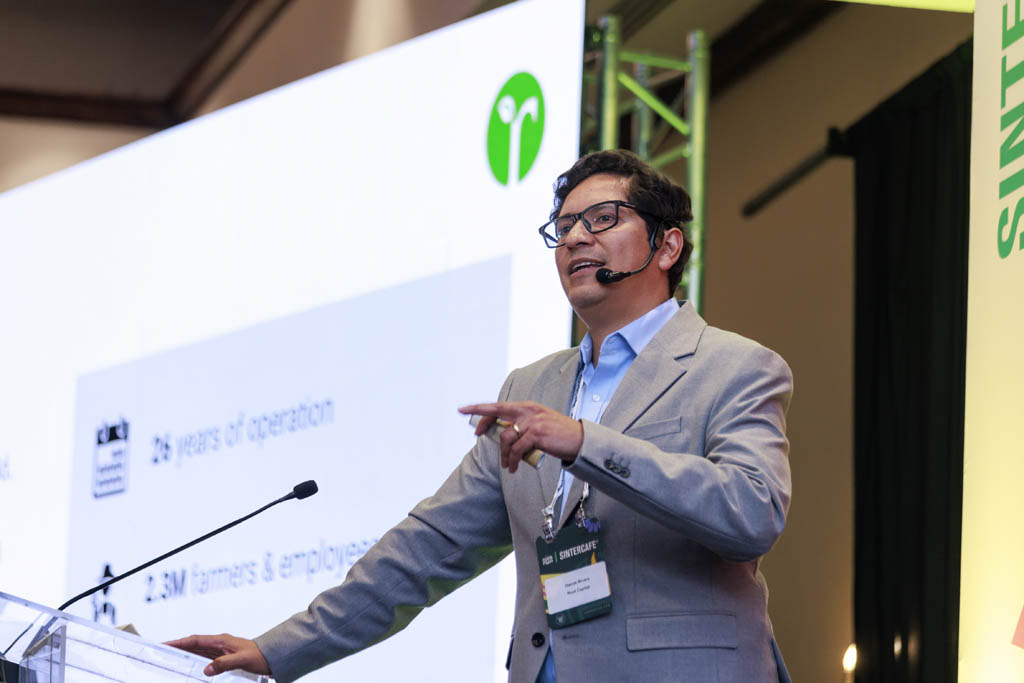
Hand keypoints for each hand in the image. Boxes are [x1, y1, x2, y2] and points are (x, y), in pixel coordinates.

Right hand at [165, 633, 269, 676]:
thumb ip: (224, 663)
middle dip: (178, 647)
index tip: (165, 643)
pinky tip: (191, 666)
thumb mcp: (242, 660)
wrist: (273, 658)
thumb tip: (207, 669)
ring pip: (198, 652)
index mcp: (222, 640)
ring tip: (171, 657)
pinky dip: (195, 661)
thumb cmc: (261, 656)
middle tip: (162, 651)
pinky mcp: (225, 658)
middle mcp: (220, 644)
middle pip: (194, 645)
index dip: (179, 642)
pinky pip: (206, 658)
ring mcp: (222, 651)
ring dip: (185, 654)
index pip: (195, 640)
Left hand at [459, 401, 582, 472]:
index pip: (500, 405)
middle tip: (475, 433)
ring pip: (506, 438)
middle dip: (482, 420)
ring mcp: (532, 422)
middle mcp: (528, 411)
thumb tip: (505, 435)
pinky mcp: (536, 435)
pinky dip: (513, 461)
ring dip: (504, 455)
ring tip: (508, 465)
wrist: (579, 440)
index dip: (481, 408)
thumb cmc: (559, 434)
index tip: (466, 410)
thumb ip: (523, 424)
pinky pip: (517, 450)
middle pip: (497, 412)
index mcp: (527, 407)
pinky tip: (514, 468)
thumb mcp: (539, 423)